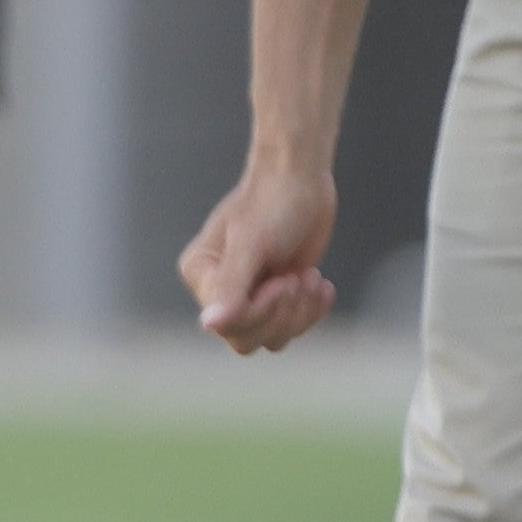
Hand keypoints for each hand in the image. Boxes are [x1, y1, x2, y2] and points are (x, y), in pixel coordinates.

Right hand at [180, 158, 339, 354]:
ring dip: (300, 312)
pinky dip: (312, 309)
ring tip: (310, 277)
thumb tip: (209, 325)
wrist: (300, 182)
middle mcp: (218, 289)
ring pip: (273, 337)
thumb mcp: (251, 246)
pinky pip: (292, 326)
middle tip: (297, 279)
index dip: (261, 311)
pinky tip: (320, 281)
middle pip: (248, 339)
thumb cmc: (272, 205)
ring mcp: (249, 294)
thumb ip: (230, 288)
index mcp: (201, 275)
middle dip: (282, 314)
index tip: (283, 280)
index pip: (227, 326)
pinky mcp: (277, 295)